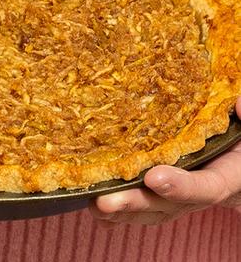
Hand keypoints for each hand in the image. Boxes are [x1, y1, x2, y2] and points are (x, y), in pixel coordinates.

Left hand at [91, 94, 240, 224]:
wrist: (239, 160)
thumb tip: (238, 104)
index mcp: (226, 177)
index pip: (204, 187)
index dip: (180, 187)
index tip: (154, 177)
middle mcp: (200, 193)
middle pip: (166, 205)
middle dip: (134, 203)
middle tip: (104, 201)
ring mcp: (181, 197)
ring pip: (150, 209)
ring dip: (120, 209)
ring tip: (91, 204)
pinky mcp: (165, 194)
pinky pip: (142, 207)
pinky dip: (119, 212)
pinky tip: (93, 208)